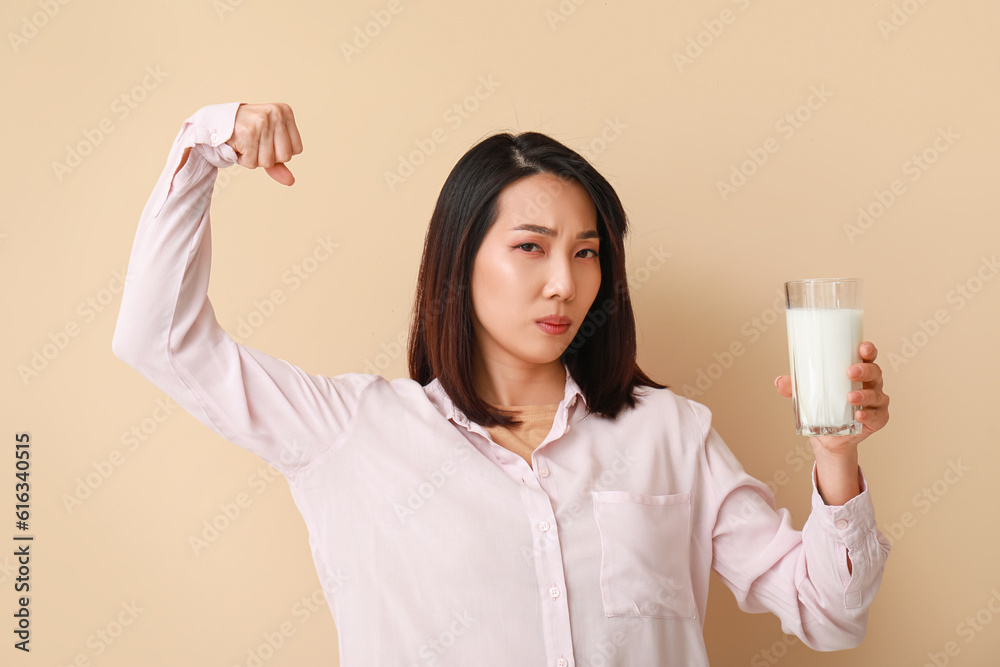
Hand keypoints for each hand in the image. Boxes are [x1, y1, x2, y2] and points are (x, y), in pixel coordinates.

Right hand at [226, 102, 302, 185]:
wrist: (216, 122)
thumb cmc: (247, 132)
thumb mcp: (268, 142)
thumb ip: (280, 162)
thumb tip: (291, 181)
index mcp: (285, 111)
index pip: (296, 149)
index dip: (279, 152)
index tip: (266, 140)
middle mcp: (276, 113)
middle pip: (285, 157)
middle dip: (268, 157)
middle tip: (255, 142)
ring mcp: (262, 122)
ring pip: (268, 161)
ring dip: (254, 159)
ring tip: (246, 143)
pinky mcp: (248, 132)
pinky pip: (252, 162)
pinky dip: (243, 160)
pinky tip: (239, 145)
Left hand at [774, 341, 890, 455]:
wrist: (828, 436)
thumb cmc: (824, 407)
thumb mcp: (807, 394)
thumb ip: (794, 387)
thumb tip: (779, 381)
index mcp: (858, 372)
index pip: (868, 357)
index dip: (868, 350)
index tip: (862, 347)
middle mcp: (871, 385)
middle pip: (875, 372)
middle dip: (865, 370)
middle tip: (849, 372)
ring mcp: (876, 402)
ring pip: (876, 395)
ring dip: (864, 394)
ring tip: (850, 397)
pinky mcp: (877, 420)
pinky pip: (876, 416)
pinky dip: (868, 416)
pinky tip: (858, 415)